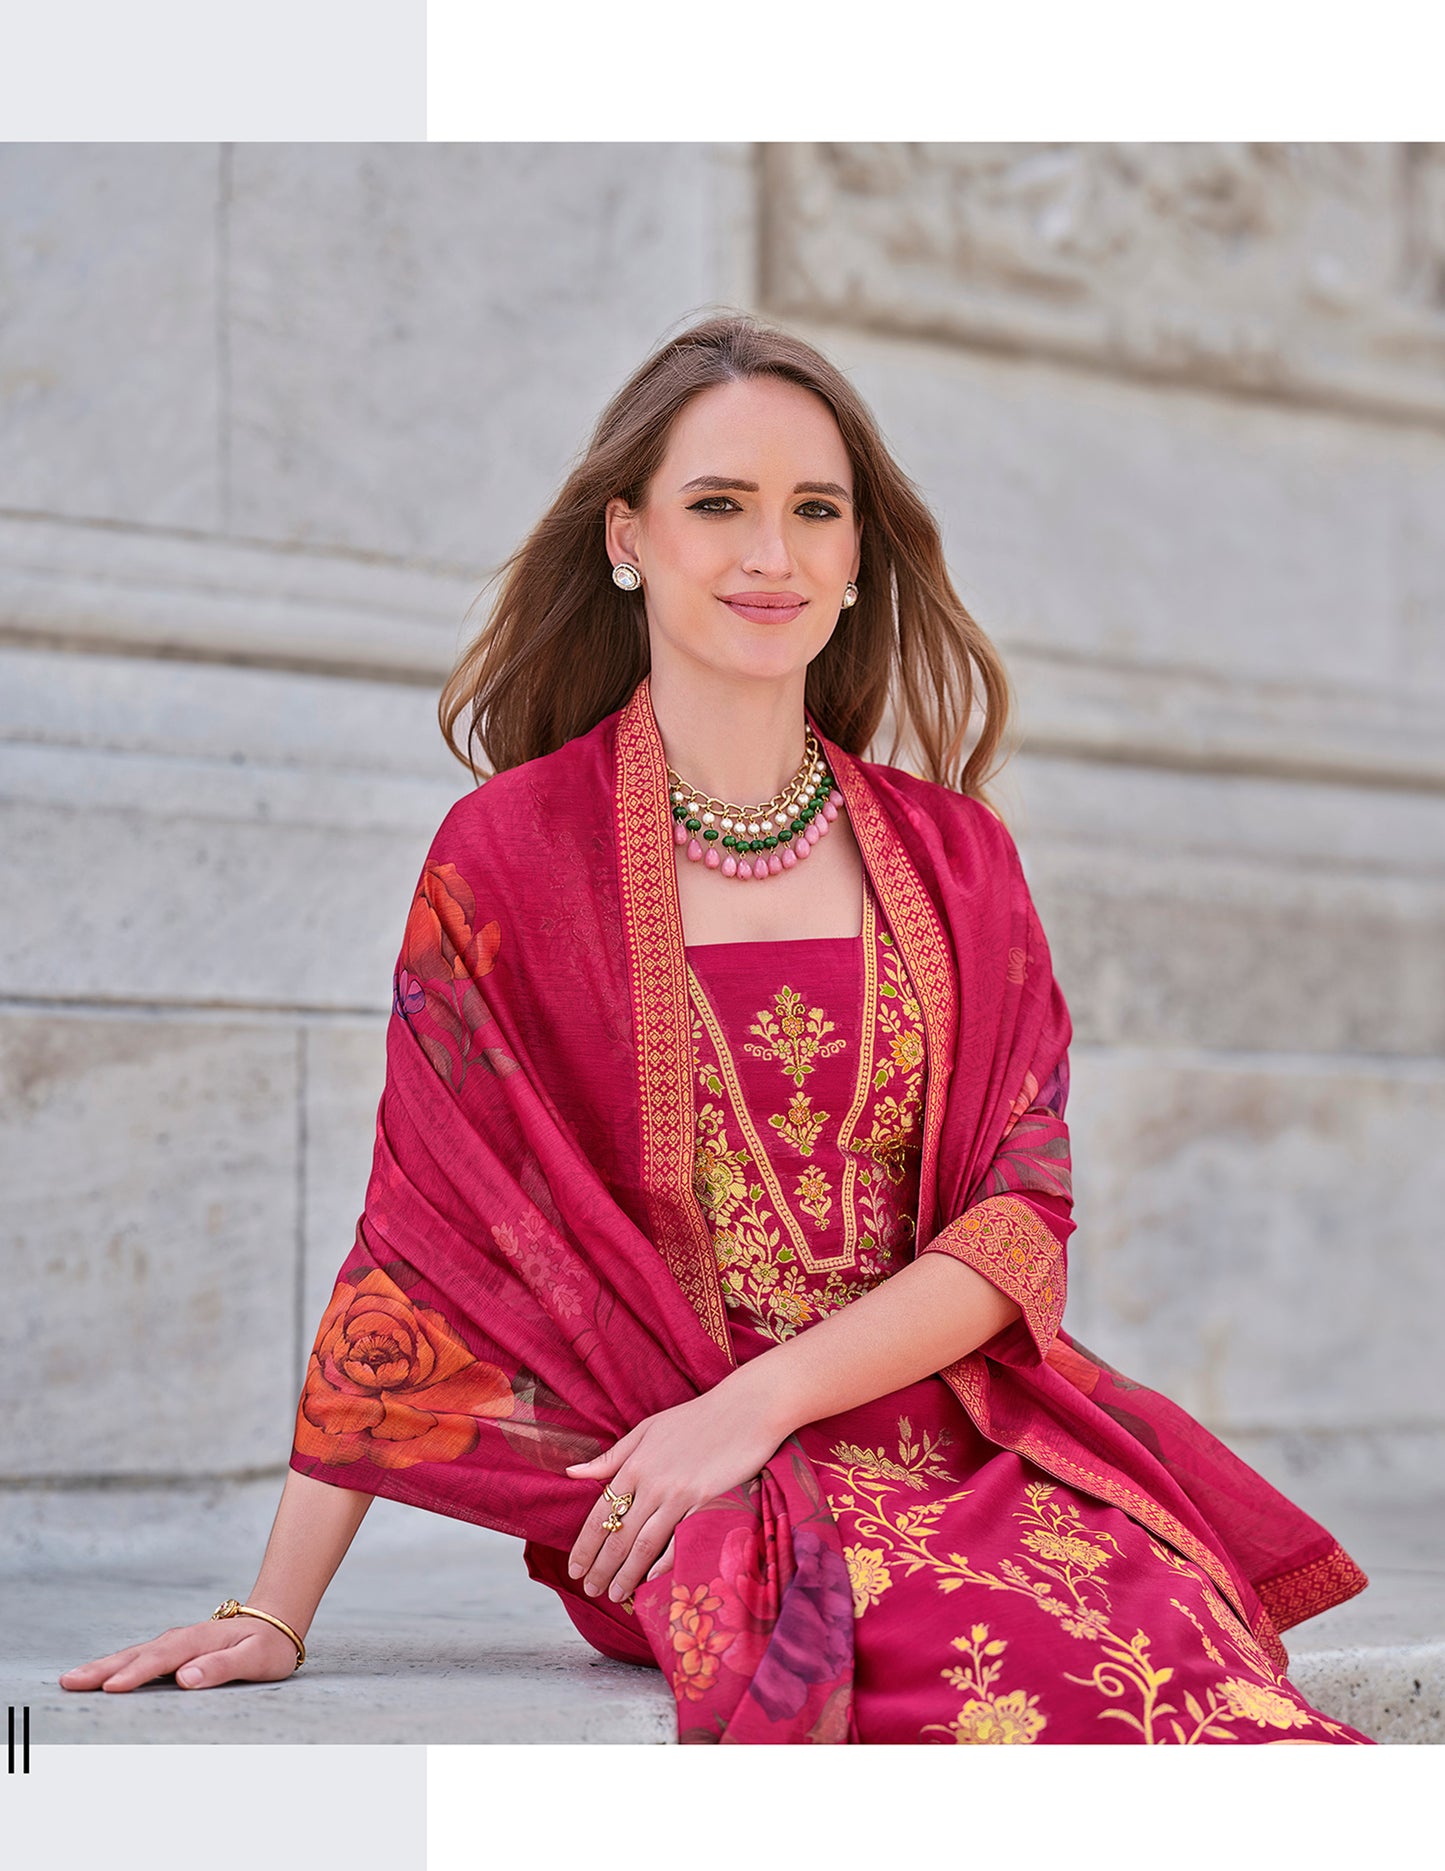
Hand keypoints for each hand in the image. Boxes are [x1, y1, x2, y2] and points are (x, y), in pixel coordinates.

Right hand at [59, 1616, 299, 1692]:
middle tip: (69, 1683)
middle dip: (103, 1669)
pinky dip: (115, 1666)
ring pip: (133, 1655)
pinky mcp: (171, 1652)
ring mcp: (174, 1644)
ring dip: (102, 1667)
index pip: (162, 1660)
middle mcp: (180, 1639)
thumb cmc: (267, 1646)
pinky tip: (96, 1678)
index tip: (111, 1688)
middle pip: (137, 1655)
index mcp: (198, 1641)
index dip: (136, 1674)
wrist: (274, 1622)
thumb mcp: (255, 1658)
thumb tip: (186, 1678)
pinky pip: (138, 1659)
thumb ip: (222, 1666)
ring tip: (71, 1680)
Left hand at [565, 1383, 786, 1606]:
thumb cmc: (695, 1417)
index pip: (600, 1513)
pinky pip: (679, 1540)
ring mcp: (680, 1495)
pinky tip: (652, 1581)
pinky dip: (664, 1564)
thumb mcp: (647, 1429)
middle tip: (589, 1589)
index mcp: (635, 1464)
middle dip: (600, 1567)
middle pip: (618, 1535)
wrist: (746, 1409)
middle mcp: (652, 1483)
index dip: (584, 1545)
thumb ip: (612, 1456)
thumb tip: (573, 1473)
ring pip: (644, 1544)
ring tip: (614, 1594)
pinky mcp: (706, 1504)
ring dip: (626, 1574)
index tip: (573, 1568)